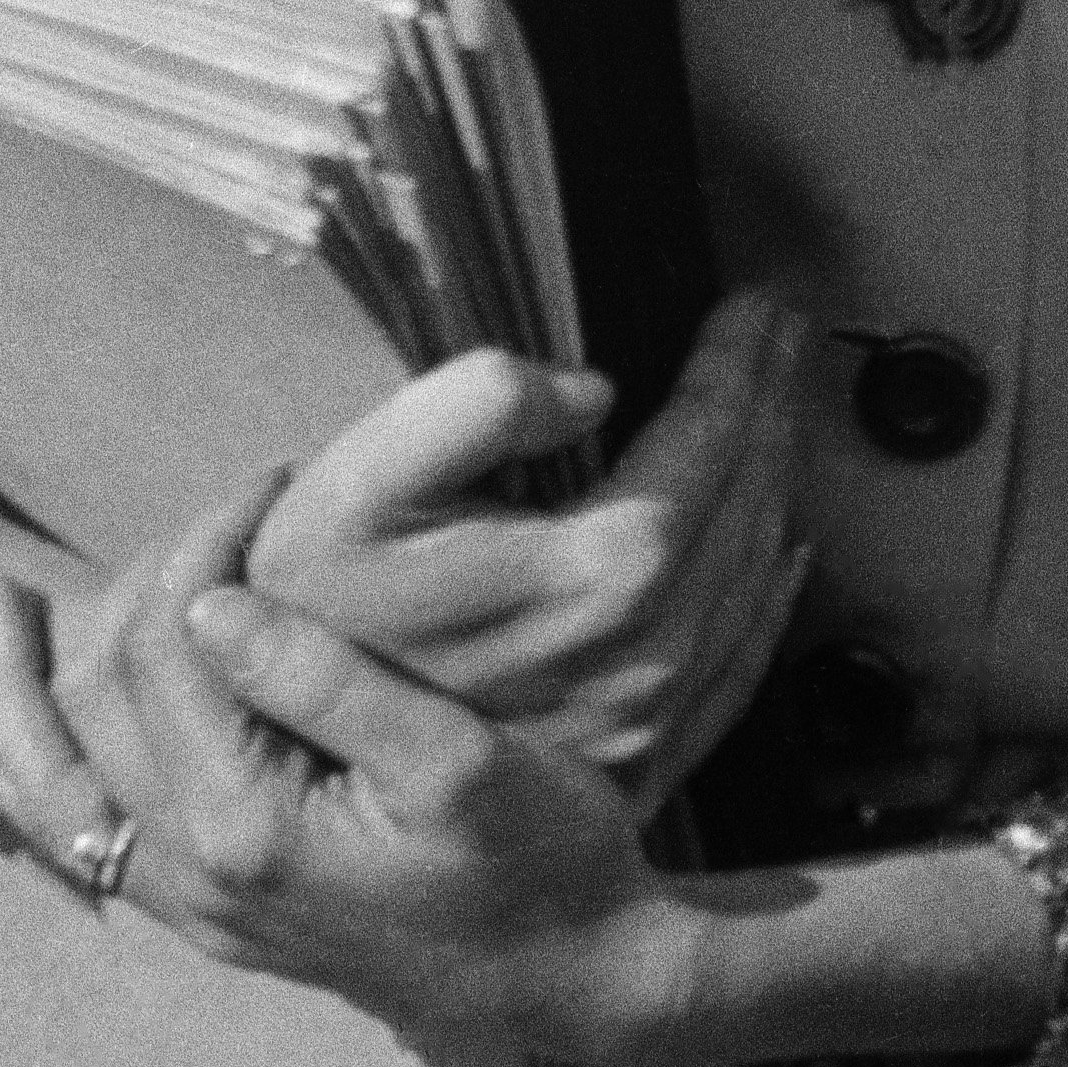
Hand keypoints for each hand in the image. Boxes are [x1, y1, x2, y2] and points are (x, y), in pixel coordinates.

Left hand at [0, 496, 703, 1066]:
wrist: (572, 978)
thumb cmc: (542, 858)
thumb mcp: (458, 760)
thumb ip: (327, 682)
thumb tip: (213, 599)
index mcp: (248, 827)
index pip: (172, 645)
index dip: (207, 540)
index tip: (277, 481)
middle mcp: (194, 877)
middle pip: (99, 696)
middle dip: (136, 581)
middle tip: (212, 512)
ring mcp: (192, 909)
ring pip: (51, 785)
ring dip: (19, 684)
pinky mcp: (207, 919)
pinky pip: (76, 848)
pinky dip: (27, 784)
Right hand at [244, 291, 809, 802]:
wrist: (285, 752)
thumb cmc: (316, 601)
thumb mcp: (356, 480)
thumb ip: (472, 405)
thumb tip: (589, 391)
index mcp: (594, 579)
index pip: (707, 445)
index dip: (737, 369)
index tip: (755, 307)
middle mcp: (642, 659)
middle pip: (745, 507)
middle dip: (769, 407)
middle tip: (781, 335)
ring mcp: (647, 717)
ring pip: (754, 576)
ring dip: (774, 482)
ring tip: (774, 409)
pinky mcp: (639, 759)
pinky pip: (740, 663)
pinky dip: (771, 594)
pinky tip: (782, 551)